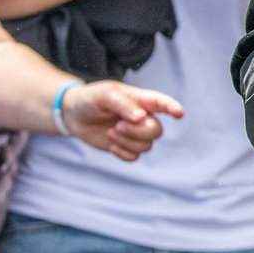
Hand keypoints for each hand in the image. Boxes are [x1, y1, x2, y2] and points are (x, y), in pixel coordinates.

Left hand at [61, 81, 183, 161]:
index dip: (172, 107)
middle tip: (118, 126)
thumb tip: (141, 118)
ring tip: (110, 132)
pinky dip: (123, 153)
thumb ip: (123, 104)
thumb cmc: (92, 99)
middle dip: (138, 132)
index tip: (179, 113)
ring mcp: (135, 133)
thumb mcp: (104, 95)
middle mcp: (143, 117)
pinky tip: (111, 145)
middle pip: (156, 130)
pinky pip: (135, 157)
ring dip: (127, 142)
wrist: (75, 115)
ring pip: (147, 146)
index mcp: (140, 99)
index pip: (161, 103)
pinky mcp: (126, 146)